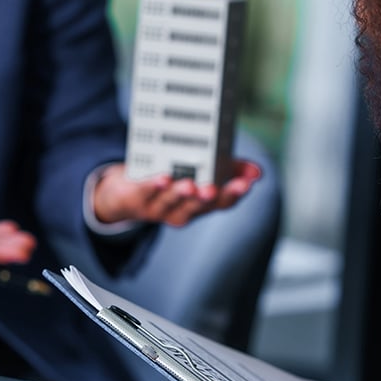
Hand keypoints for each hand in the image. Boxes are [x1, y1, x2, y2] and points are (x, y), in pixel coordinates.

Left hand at [91, 160, 260, 226]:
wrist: (123, 193)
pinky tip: (162, 177)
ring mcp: (157, 207)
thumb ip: (230, 169)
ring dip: (179, 194)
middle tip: (213, 189)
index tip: (246, 183)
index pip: (221, 204)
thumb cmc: (169, 180)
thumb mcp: (200, 173)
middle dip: (205, 199)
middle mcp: (180, 211)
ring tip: (189, 185)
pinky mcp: (137, 197)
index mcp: (199, 205)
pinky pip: (145, 192)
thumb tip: (258, 172)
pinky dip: (153, 186)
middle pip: (196, 207)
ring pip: (170, 202)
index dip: (233, 194)